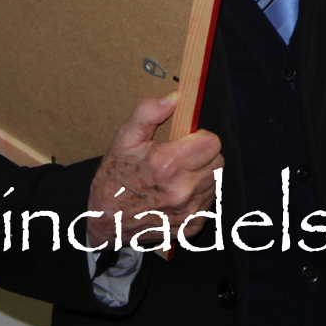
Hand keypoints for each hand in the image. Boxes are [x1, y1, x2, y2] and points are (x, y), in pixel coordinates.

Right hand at [86, 92, 222, 248]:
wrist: (107, 222)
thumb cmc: (114, 180)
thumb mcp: (124, 140)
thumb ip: (148, 113)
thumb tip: (174, 98)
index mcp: (166, 165)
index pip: (212, 142)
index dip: (199, 137)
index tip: (186, 140)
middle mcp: (181, 191)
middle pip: (218, 161)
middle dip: (202, 156)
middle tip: (179, 158)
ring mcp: (188, 211)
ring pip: (215, 181)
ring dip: (201, 176)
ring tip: (176, 177)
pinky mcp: (192, 226)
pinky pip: (209, 202)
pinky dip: (197, 196)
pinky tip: (176, 194)